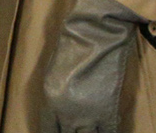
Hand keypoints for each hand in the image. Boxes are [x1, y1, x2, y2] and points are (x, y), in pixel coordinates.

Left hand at [40, 0, 140, 132]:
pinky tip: (107, 130)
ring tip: (91, 130)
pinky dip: (108, 132)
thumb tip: (63, 108)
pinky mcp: (107, 110)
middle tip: (77, 130)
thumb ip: (59, 92)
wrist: (96, 32)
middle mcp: (66, 111)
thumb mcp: (56, 69)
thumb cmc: (75, 42)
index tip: (60, 132)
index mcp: (50, 99)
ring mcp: (87, 113)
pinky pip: (107, 131)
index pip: (48, 129)